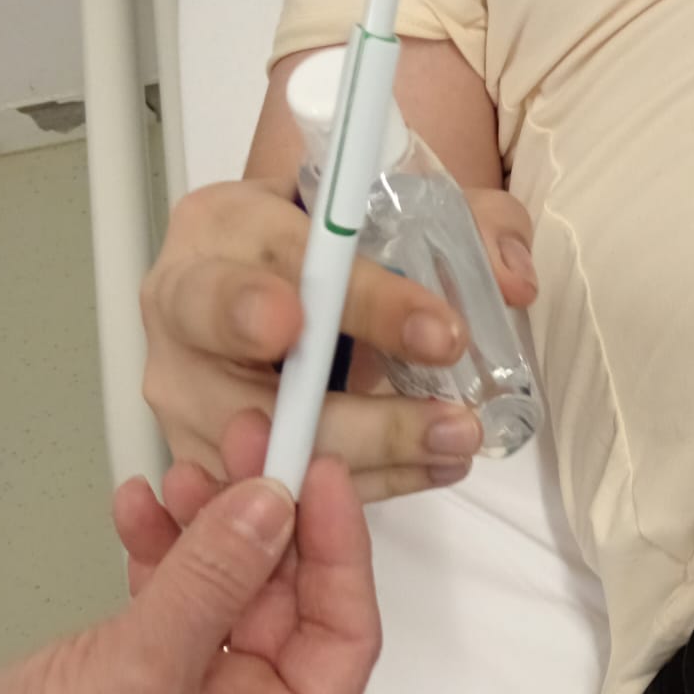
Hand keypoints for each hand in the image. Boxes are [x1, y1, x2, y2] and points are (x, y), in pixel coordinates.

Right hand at [0, 416, 381, 693]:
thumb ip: (212, 584)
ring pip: (230, 586)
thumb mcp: (142, 674)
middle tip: (257, 449)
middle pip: (289, 602)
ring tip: (188, 473)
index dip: (340, 554)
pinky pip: (175, 590)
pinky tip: (141, 509)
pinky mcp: (143, 666)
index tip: (318, 480)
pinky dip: (160, 545)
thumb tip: (269, 511)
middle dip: (269, 521)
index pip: (343, 641)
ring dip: (210, 524)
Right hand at [141, 179, 537, 500]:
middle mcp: (180, 309)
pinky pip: (275, 485)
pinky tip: (428, 469)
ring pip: (267, 451)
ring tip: (456, 450)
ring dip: (371, 462)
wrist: (276, 271)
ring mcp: (183, 391)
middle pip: (256, 382)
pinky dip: (356, 487)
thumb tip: (514, 281)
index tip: (445, 336)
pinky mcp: (202, 450)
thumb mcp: (398, 205)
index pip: (285, 265)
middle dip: (362, 417)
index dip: (367, 306)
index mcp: (219, 228)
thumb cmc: (329, 241)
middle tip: (453, 423)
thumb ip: (467, 227)